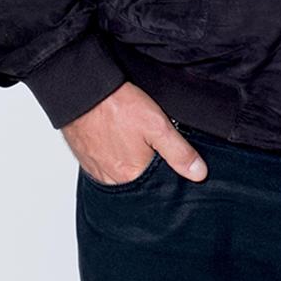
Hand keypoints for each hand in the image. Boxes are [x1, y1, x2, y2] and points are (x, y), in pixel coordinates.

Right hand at [61, 80, 207, 183]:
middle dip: (148, 172)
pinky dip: (114, 161)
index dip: (167, 177)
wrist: (81, 92)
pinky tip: (119, 146)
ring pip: (120, 177)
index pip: (156, 188)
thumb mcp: (157, 125)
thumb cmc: (116, 106)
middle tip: (151, 151)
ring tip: (135, 147)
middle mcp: (113, 180)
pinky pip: (104, 169)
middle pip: (138, 183)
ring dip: (130, 167)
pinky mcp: (86, 160)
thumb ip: (179, 152)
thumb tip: (199, 173)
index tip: (171, 163)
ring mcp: (97, 170)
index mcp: (132, 176)